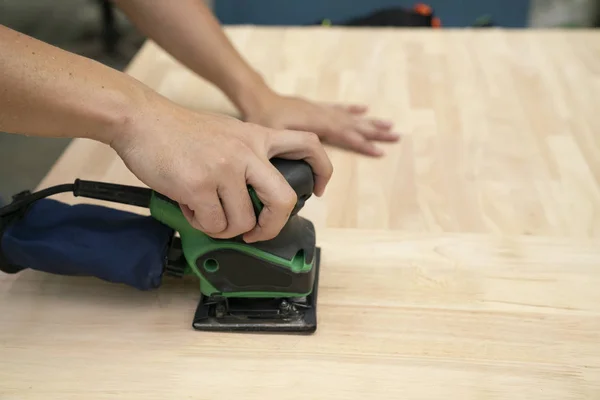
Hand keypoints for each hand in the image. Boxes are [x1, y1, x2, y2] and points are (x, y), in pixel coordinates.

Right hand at [111, 95, 332, 242]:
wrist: (140, 120)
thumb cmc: (178, 130)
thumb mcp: (226, 132)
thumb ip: (247, 156)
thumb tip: (255, 196)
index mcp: (257, 136)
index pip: (308, 144)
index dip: (322, 171)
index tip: (317, 190)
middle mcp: (247, 151)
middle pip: (284, 199)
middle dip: (273, 226)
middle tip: (257, 232)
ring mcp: (224, 169)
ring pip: (244, 222)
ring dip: (226, 228)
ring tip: (208, 213)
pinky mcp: (200, 185)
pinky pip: (214, 224)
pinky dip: (203, 224)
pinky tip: (191, 208)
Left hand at [243, 92, 400, 156]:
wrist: (256, 97)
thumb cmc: (263, 117)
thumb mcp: (275, 135)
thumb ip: (290, 150)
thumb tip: (302, 169)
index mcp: (317, 123)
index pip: (345, 135)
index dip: (362, 145)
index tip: (379, 153)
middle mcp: (323, 115)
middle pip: (354, 125)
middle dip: (375, 132)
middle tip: (396, 137)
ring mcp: (321, 110)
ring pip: (350, 117)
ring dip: (369, 122)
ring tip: (389, 125)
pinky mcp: (315, 107)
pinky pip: (338, 108)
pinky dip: (352, 110)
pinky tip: (364, 109)